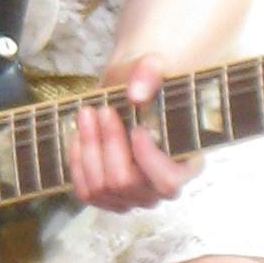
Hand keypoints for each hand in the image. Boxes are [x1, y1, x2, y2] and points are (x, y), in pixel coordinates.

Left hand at [66, 61, 196, 211]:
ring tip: (86, 115)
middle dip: (110, 144)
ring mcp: (133, 196)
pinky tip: (78, 135)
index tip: (137, 128)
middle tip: (102, 110)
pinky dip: (76, 163)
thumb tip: (136, 95)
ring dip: (89, 150)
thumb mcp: (153, 65)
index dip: (148, 159)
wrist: (127, 92)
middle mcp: (161, 188)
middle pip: (127, 182)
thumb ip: (150, 73)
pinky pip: (86, 192)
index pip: (168, 180)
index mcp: (187, 162)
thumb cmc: (146, 83)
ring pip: (102, 188)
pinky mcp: (108, 196)